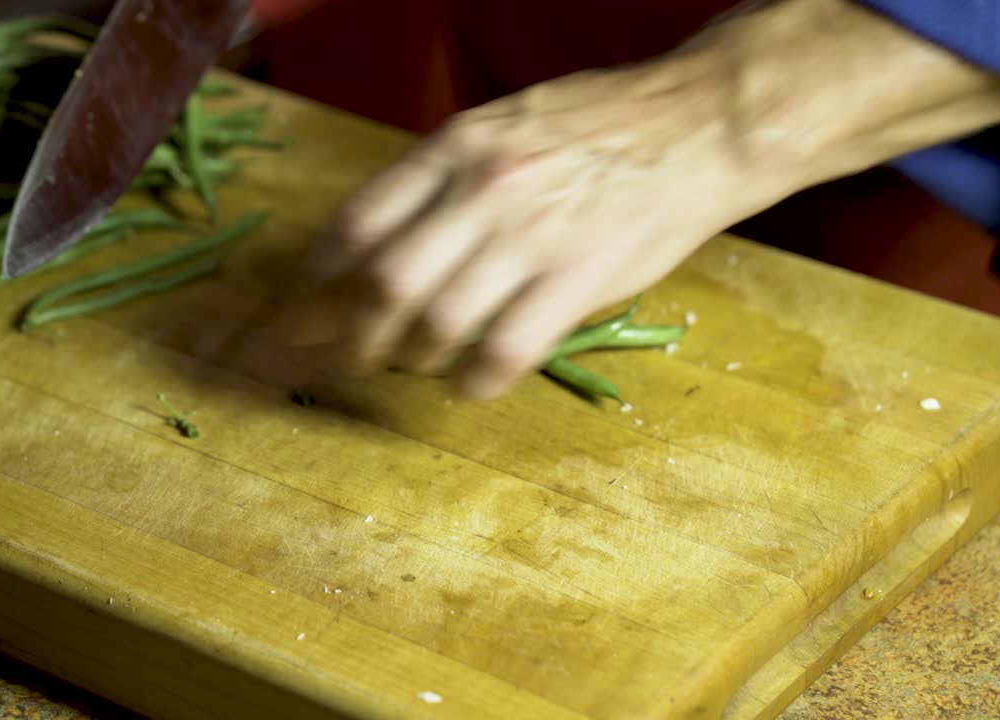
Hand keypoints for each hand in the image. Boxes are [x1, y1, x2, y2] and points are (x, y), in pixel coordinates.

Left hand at [266, 55, 788, 399]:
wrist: (697, 125)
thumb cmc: (595, 126)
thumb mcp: (501, 125)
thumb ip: (440, 178)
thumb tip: (378, 242)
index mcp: (455, 146)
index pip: (358, 222)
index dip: (318, 279)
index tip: (302, 310)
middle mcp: (483, 189)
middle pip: (386, 283)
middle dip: (349, 334)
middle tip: (343, 357)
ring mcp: (532, 236)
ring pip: (437, 322)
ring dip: (412, 359)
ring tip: (413, 365)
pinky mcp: (579, 278)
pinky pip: (506, 350)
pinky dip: (474, 380)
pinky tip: (468, 385)